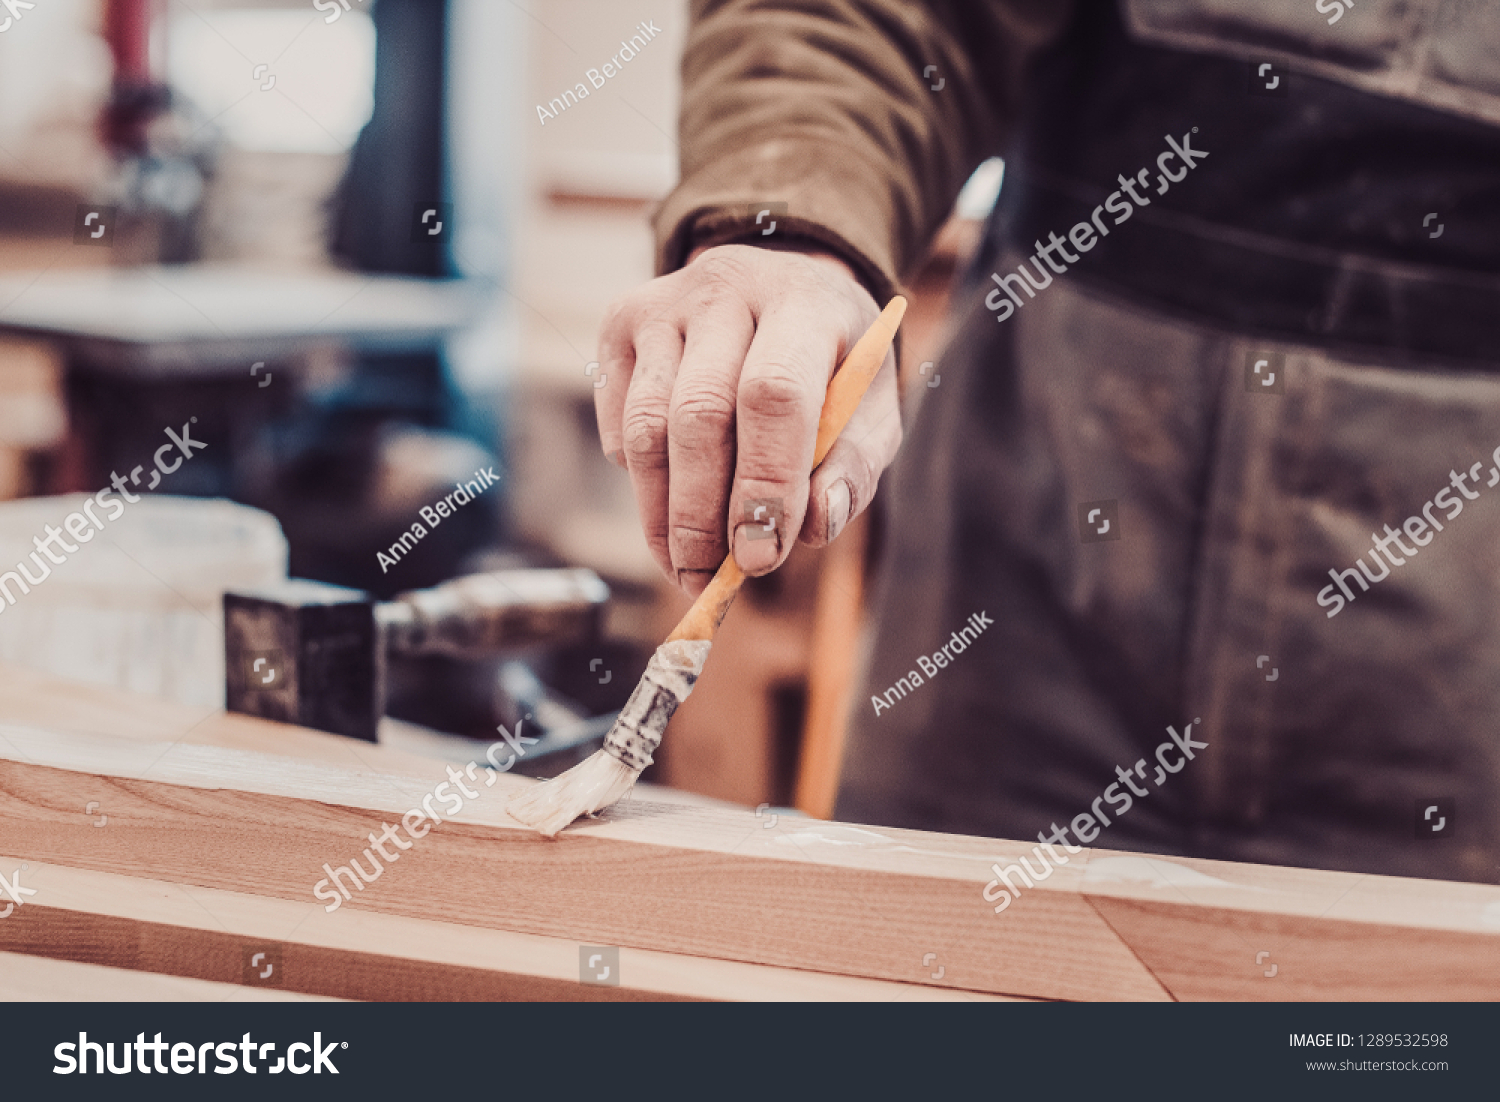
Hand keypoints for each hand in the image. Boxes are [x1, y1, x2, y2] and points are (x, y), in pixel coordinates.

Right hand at [596, 242, 901, 594]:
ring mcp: (665, 302)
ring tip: (685, 568)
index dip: (763, 484)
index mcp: (803, 303)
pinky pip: (619, 423)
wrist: (782, 285)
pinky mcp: (622, 324)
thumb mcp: (870, 409)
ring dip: (661, 515)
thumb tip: (810, 530)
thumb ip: (852, 468)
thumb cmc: (832, 364)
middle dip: (701, 516)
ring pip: (646, 428)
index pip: (773, 395)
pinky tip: (675, 497)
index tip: (760, 558)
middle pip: (698, 416)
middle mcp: (726, 289)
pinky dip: (640, 479)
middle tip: (708, 581)